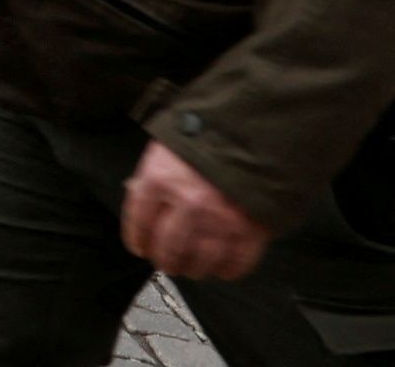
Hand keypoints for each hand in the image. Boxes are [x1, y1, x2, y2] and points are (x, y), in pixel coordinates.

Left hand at [119, 140, 270, 282]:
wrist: (258, 123)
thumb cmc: (206, 130)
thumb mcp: (168, 145)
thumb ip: (154, 174)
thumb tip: (138, 196)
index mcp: (160, 177)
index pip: (139, 219)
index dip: (136, 238)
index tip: (138, 248)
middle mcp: (188, 202)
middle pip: (169, 247)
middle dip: (164, 259)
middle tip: (166, 263)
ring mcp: (221, 219)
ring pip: (201, 261)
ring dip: (193, 269)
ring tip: (191, 268)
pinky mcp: (253, 229)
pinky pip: (237, 263)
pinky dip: (227, 270)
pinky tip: (221, 268)